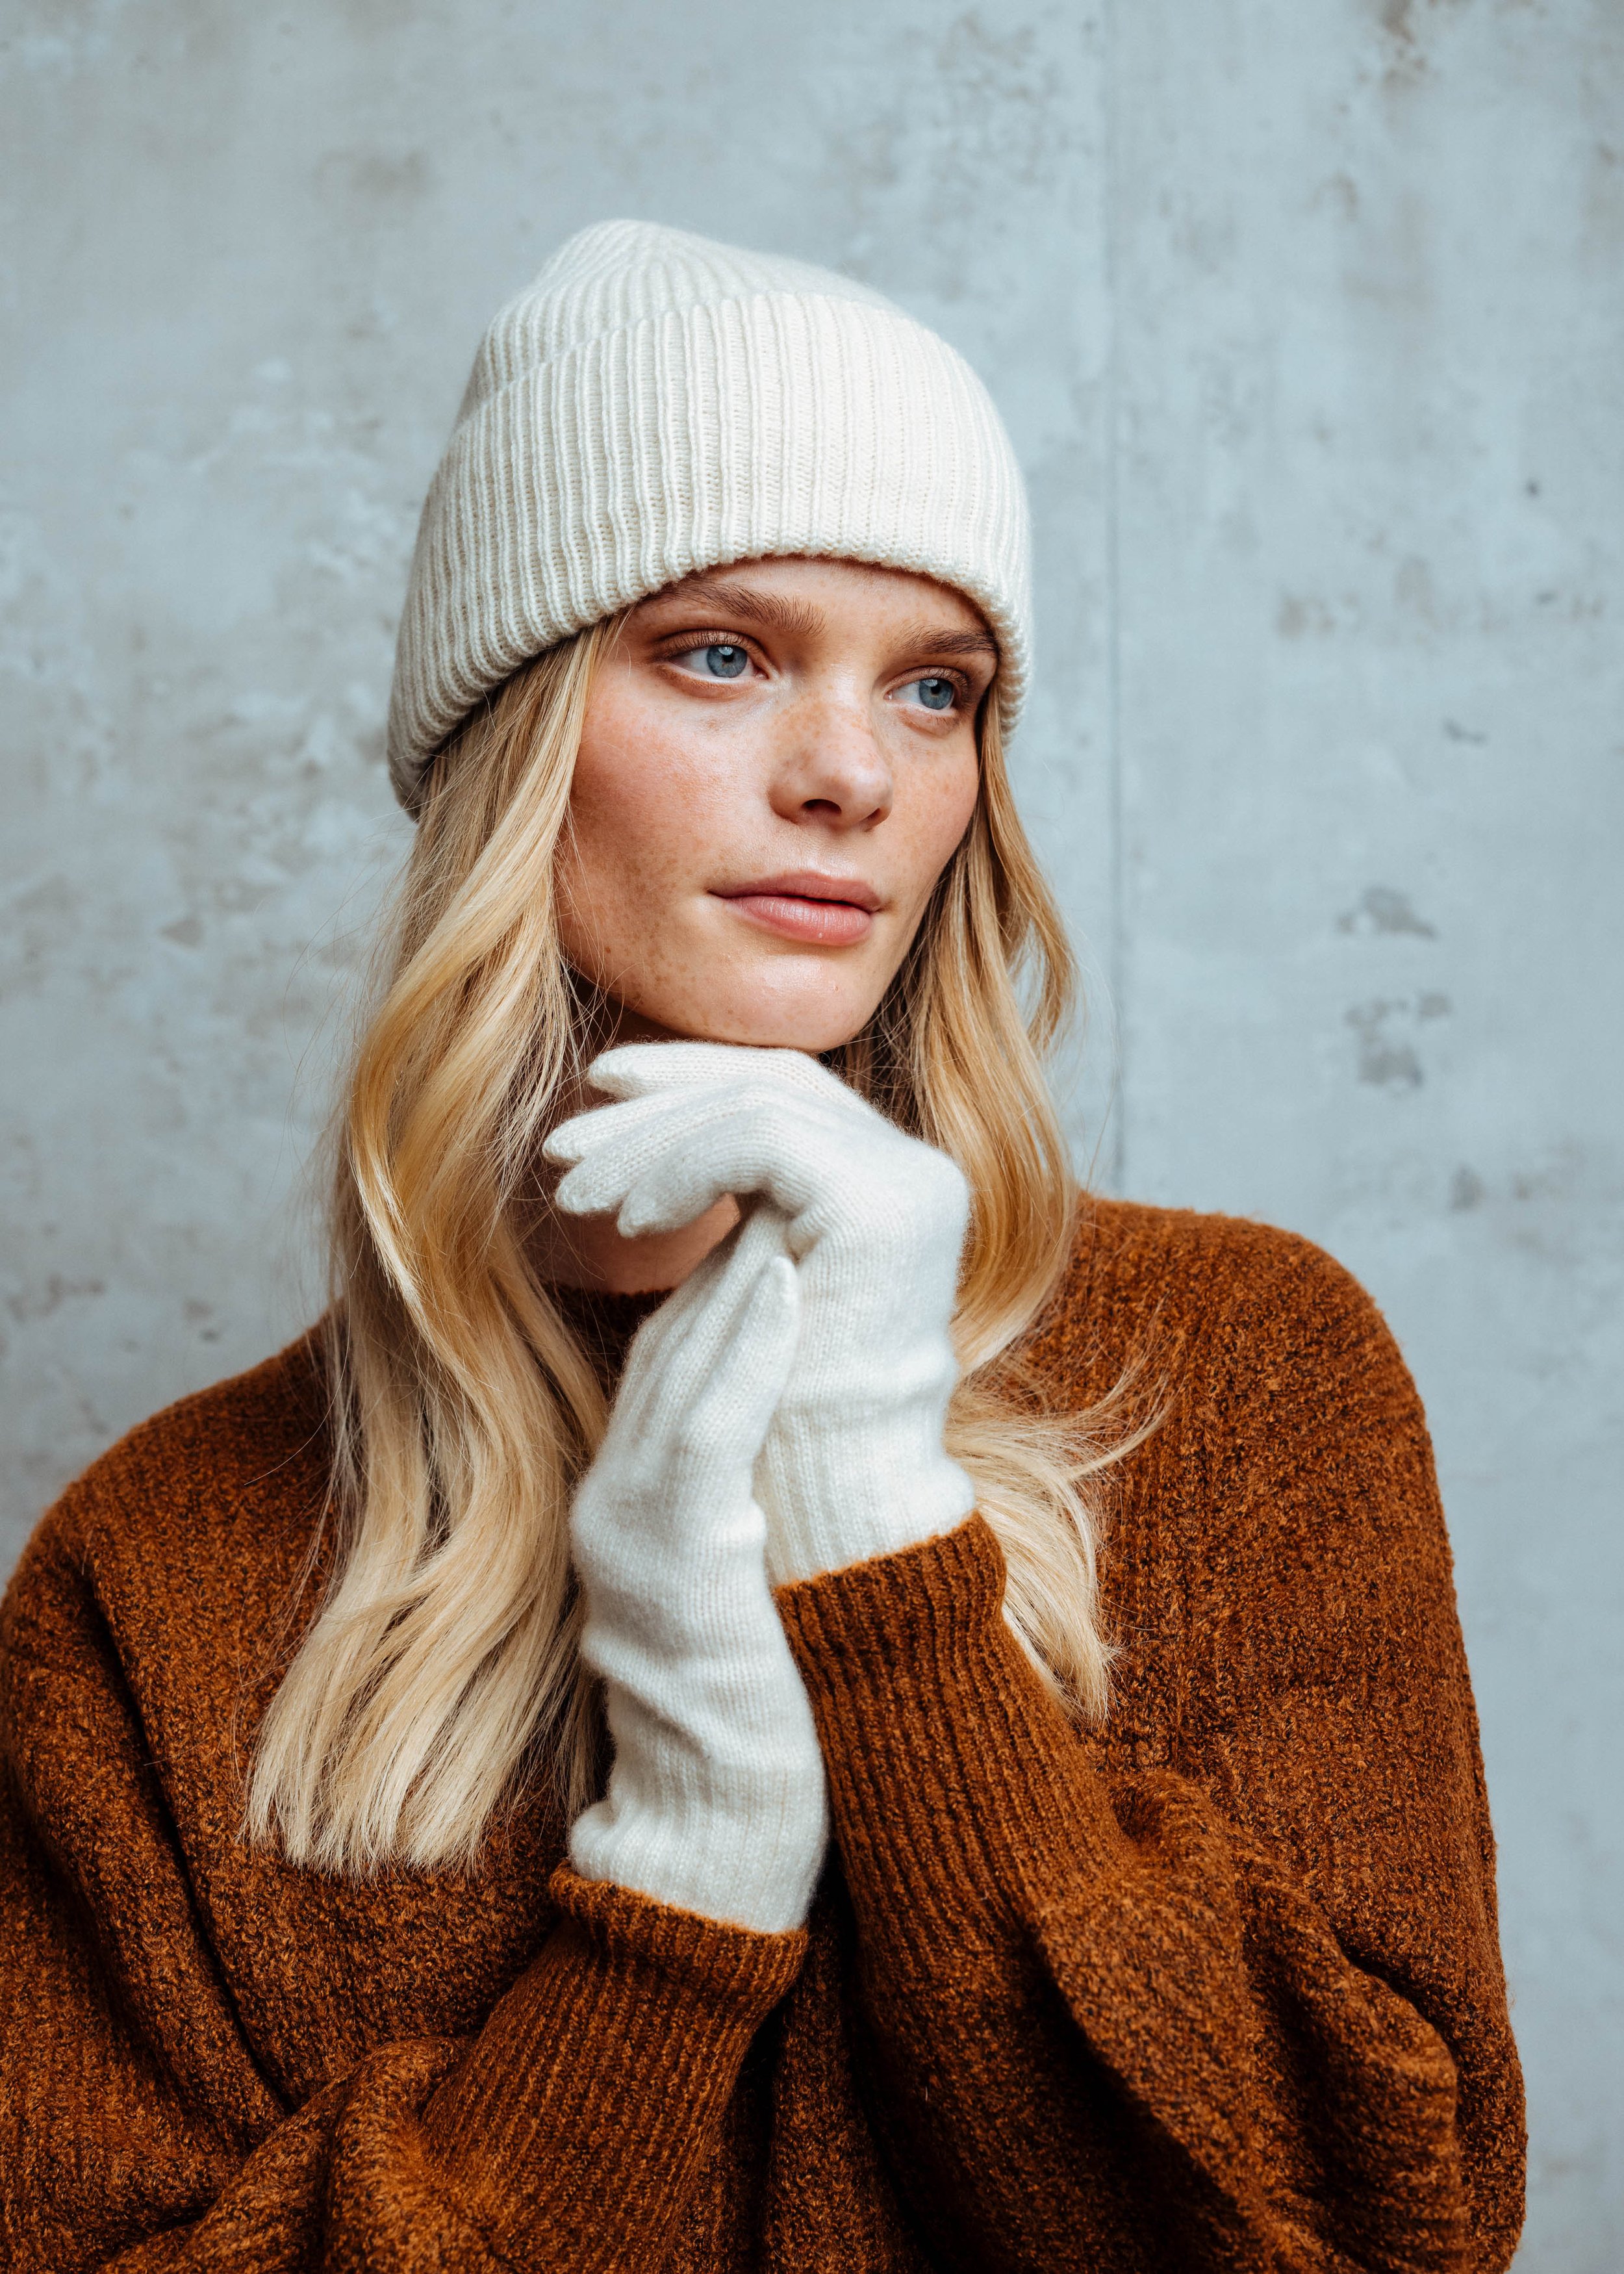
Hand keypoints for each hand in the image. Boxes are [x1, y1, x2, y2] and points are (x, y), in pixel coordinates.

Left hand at [546, 1043, 974, 1584]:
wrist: (834, 1525)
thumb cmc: (787, 1439)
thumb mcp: (752, 1305)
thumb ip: (741, 1227)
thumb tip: (655, 1140)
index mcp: (890, 1191)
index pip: (784, 1093)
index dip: (690, 1080)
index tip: (598, 1096)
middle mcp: (915, 1175)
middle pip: (772, 1080)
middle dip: (661, 1095)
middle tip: (568, 1133)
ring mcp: (908, 1185)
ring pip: (757, 1103)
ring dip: (654, 1140)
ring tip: (580, 1197)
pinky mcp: (880, 1207)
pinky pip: (761, 1142)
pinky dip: (684, 1165)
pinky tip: (633, 1222)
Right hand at [567, 1205, 827, 1932]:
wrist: (710, 1841)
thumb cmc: (754, 1708)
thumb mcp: (739, 1569)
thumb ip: (745, 1481)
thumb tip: (806, 1398)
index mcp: (634, 1494)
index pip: (674, 1345)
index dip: (719, 1254)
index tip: (779, 1185)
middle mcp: (615, 1500)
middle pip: (664, 1334)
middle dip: (711, 1234)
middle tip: (772, 1151)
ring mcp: (629, 1534)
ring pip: (674, 1364)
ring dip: (731, 1266)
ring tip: (782, 1185)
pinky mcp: (666, 1571)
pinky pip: (698, 1435)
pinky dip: (739, 1350)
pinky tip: (779, 1282)